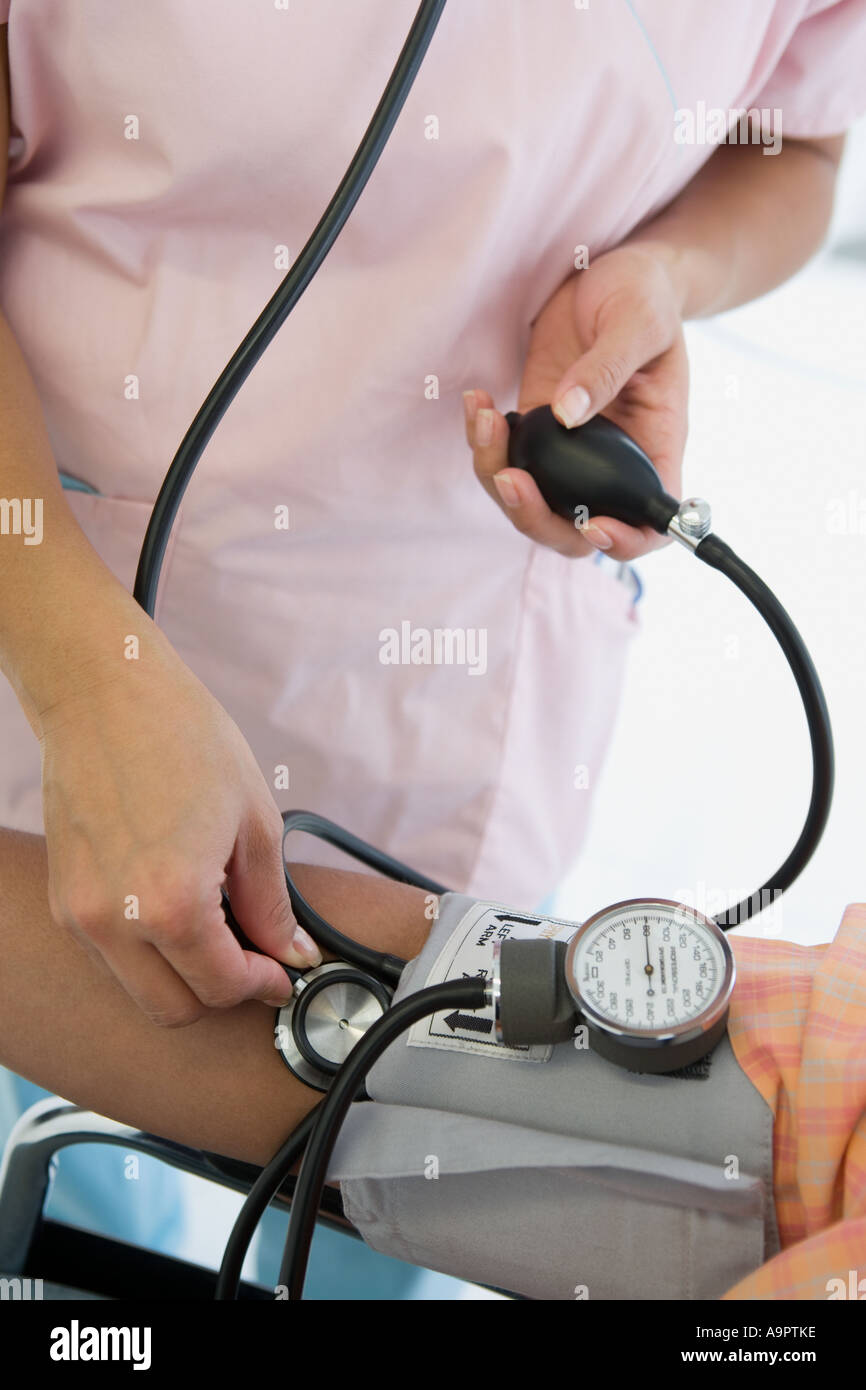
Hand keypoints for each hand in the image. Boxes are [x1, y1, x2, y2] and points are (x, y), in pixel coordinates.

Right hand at [37, 598, 320, 1025]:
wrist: (104, 693)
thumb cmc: (181, 738)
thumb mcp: (253, 821)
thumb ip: (271, 902)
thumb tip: (291, 951)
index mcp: (172, 903)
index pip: (222, 985)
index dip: (262, 985)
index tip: (281, 971)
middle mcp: (116, 921)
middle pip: (175, 1008)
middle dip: (221, 991)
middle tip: (253, 958)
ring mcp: (80, 914)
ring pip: (138, 989)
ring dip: (181, 975)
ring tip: (216, 925)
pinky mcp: (63, 899)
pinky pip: (110, 956)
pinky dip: (146, 952)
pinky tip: (175, 907)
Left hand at [464, 244, 688, 559]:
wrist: (610, 273)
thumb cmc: (643, 294)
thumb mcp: (638, 320)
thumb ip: (606, 368)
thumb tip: (567, 414)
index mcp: (654, 449)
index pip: (650, 526)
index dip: (623, 542)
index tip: (590, 523)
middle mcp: (610, 464)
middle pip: (573, 529)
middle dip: (534, 517)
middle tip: (509, 478)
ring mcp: (570, 453)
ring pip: (529, 501)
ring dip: (496, 473)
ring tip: (484, 417)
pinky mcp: (536, 431)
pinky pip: (504, 460)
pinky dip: (483, 441)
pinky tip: (478, 401)